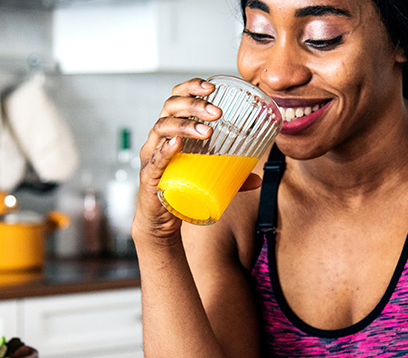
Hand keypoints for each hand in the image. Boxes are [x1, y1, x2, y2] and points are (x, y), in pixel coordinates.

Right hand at [133, 78, 221, 241]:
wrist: (159, 221)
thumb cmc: (179, 191)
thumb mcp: (207, 178)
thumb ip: (231, 177)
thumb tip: (258, 178)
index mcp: (171, 131)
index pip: (176, 98)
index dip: (191, 88)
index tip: (212, 87)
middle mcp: (157, 139)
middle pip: (170, 109)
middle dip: (194, 106)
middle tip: (217, 113)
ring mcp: (151, 156)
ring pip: (161, 129)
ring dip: (185, 126)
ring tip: (207, 132)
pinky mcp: (149, 177)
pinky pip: (154, 160)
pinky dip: (164, 150)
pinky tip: (176, 144)